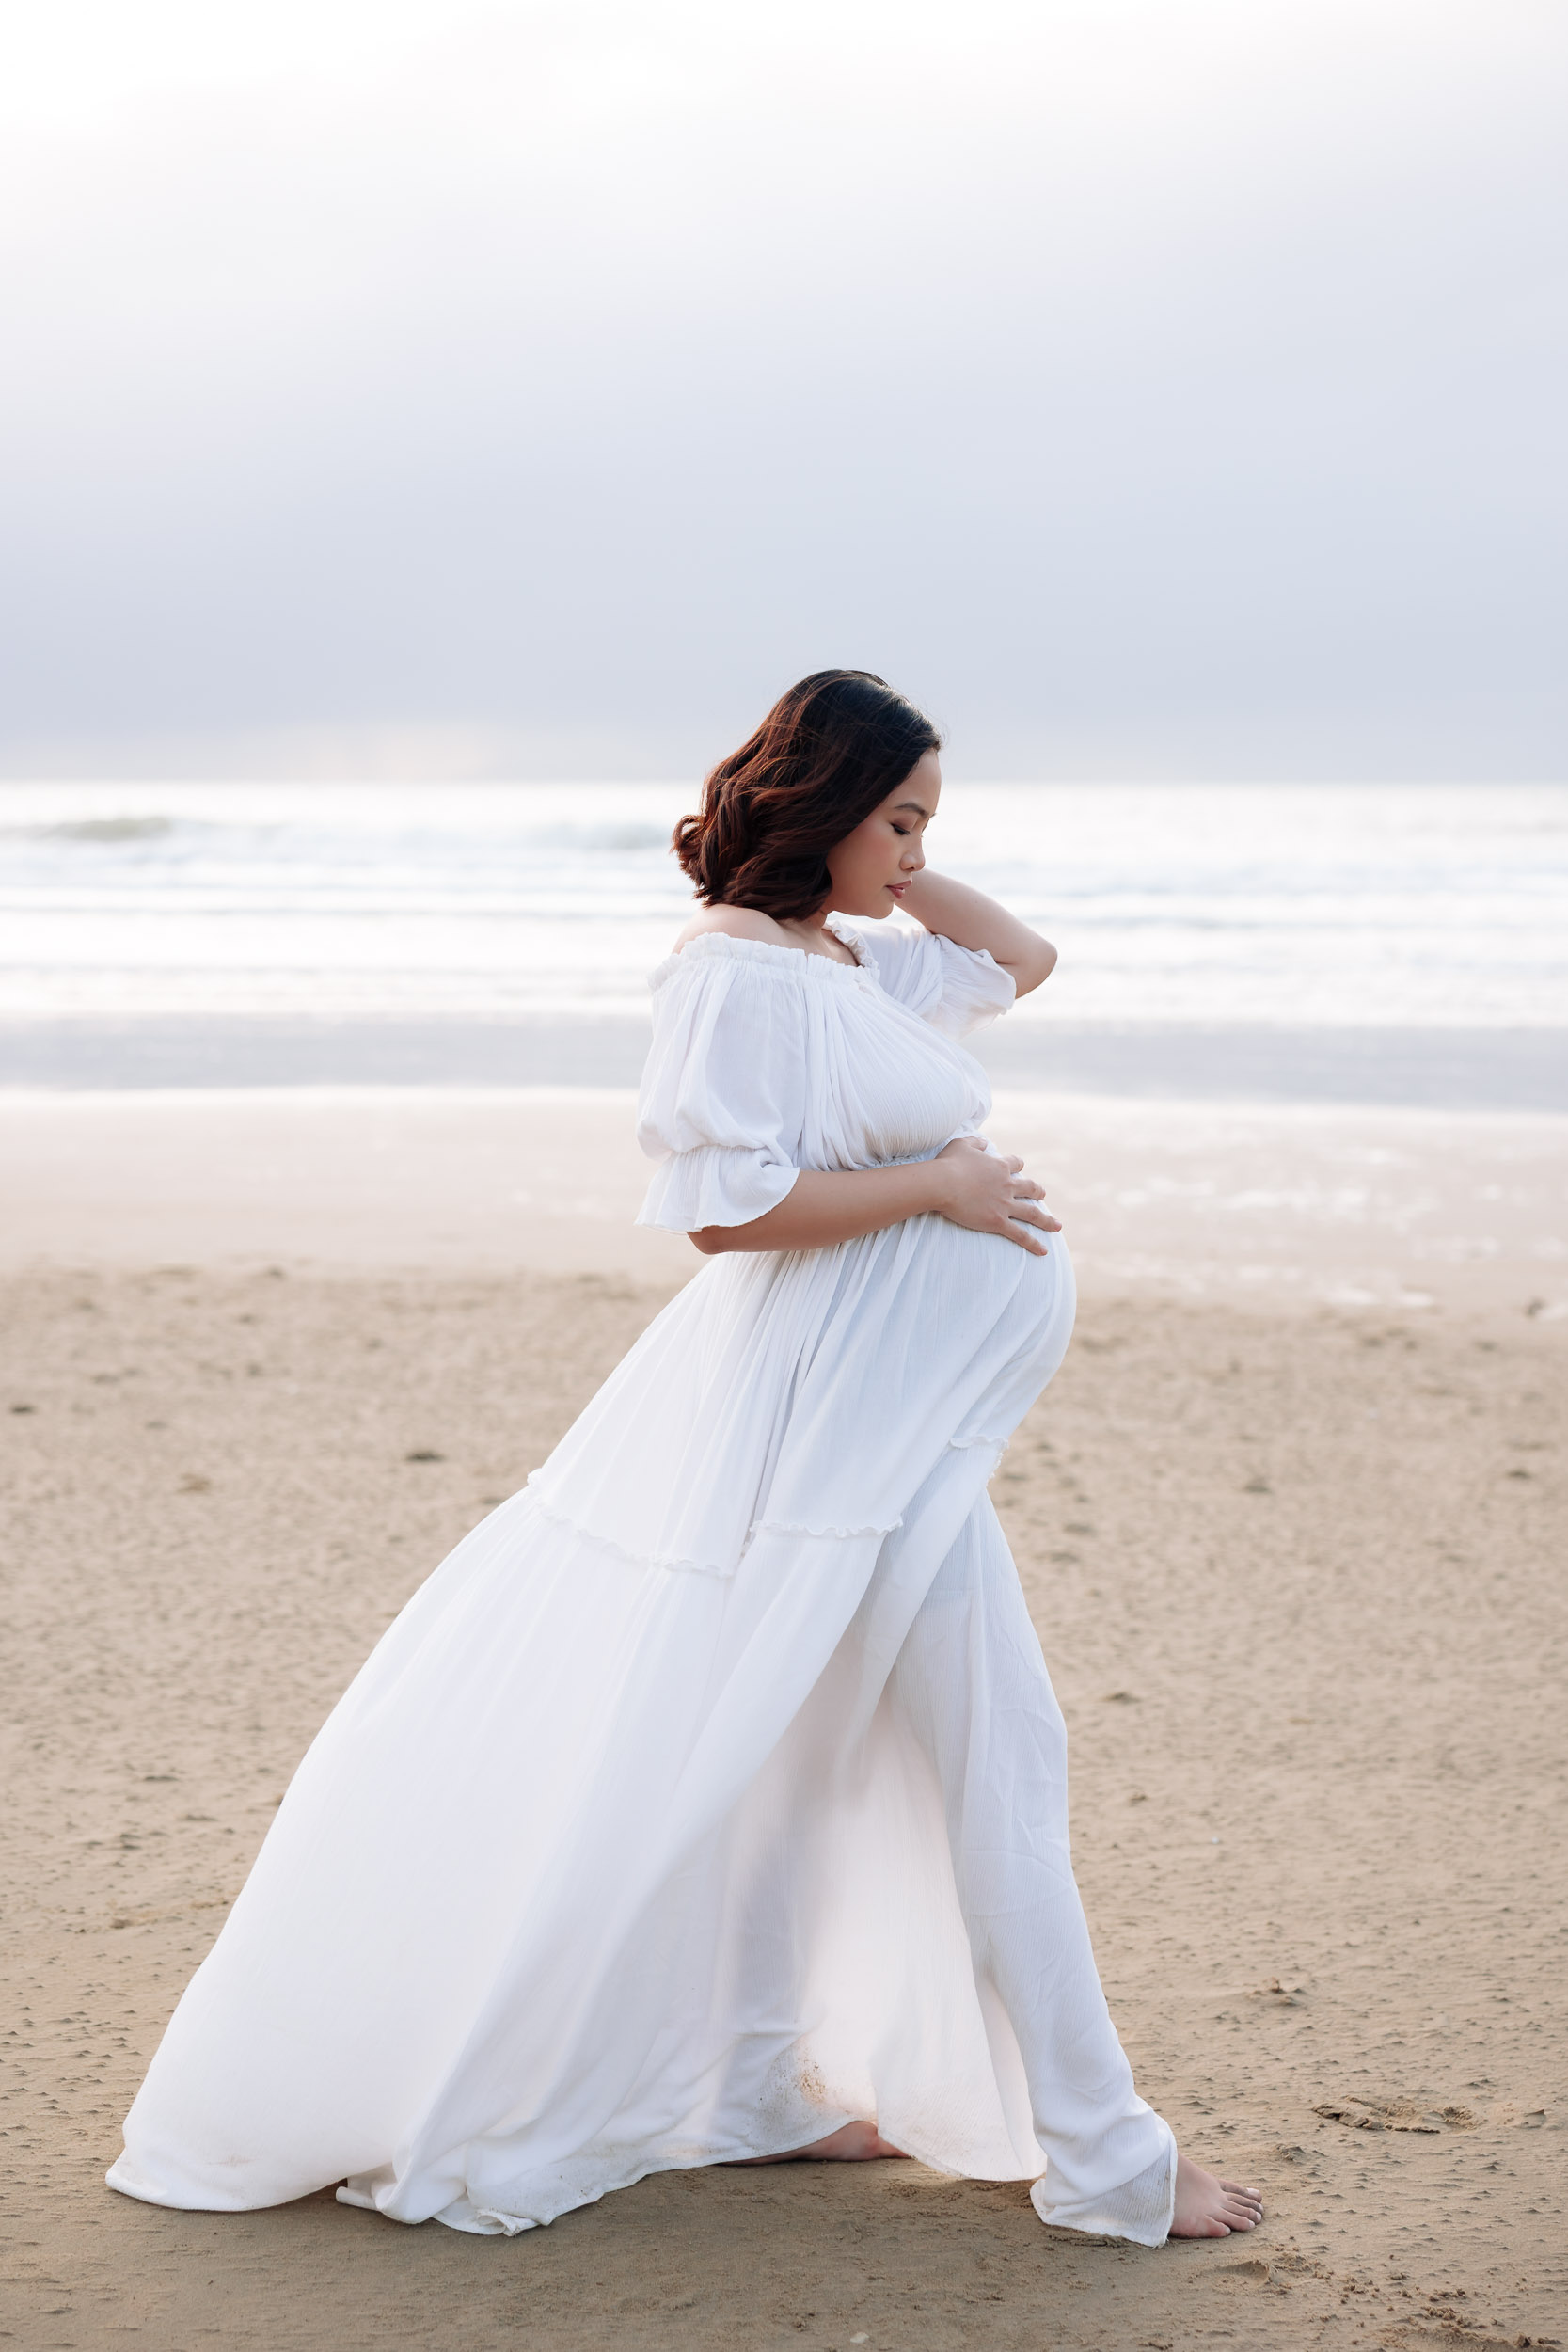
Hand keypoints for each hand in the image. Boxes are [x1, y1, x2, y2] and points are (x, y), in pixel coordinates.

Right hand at [931, 1137, 1060, 1254]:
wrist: (943, 1183)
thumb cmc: (949, 1164)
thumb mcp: (962, 1144)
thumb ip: (976, 1142)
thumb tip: (985, 1142)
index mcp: (999, 1167)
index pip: (1015, 1164)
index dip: (1018, 1165)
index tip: (1020, 1166)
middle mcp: (1007, 1185)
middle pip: (1030, 1188)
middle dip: (1038, 1192)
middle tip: (1043, 1195)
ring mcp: (1004, 1204)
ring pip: (1032, 1213)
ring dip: (1046, 1220)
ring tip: (1056, 1226)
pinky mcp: (997, 1221)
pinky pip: (1020, 1235)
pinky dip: (1033, 1243)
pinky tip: (1044, 1251)